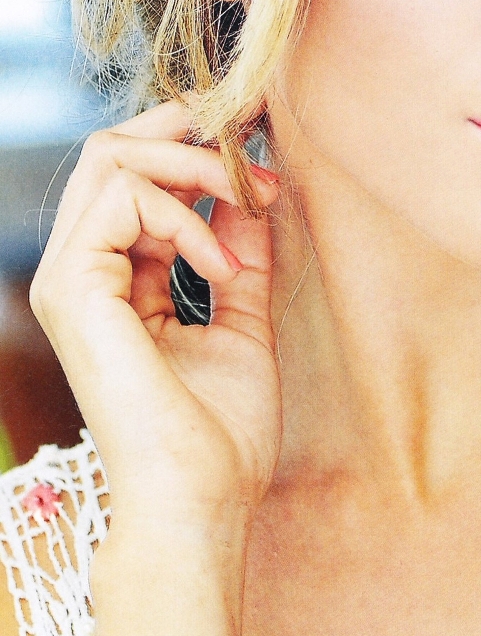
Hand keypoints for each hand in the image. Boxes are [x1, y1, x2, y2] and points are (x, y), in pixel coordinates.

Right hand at [29, 102, 282, 584]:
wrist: (200, 503)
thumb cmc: (220, 438)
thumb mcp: (242, 321)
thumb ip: (240, 255)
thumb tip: (252, 192)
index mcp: (110, 283)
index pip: (131, 179)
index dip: (191, 145)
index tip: (258, 134)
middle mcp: (78, 275)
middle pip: (111, 151)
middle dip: (190, 132)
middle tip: (257, 146)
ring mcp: (67, 280)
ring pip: (111, 156)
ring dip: (196, 166)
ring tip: (252, 203)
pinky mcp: (73, 287)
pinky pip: (122, 196)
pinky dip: (186, 214)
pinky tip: (222, 267)